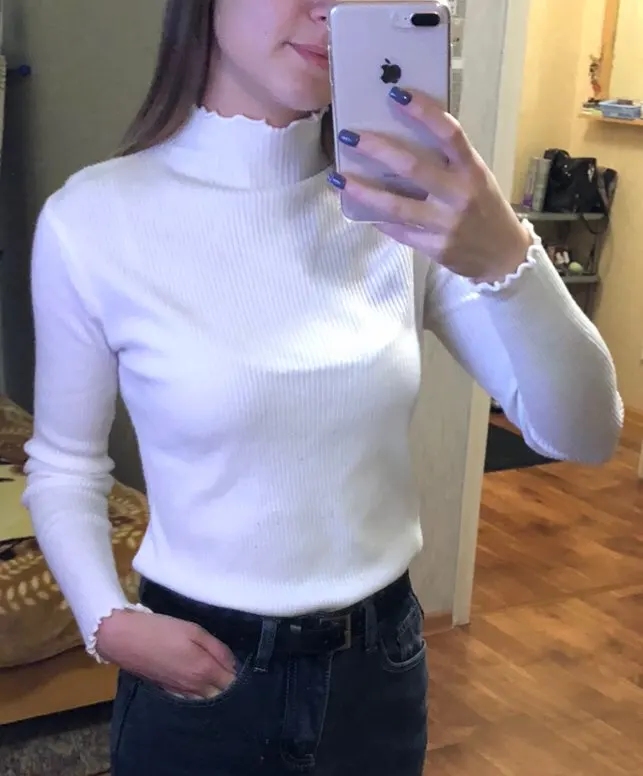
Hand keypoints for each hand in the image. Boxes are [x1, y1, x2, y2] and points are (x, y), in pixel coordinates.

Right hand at [96, 609, 236, 698]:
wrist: (126, 639)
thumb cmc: (163, 630)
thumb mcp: (194, 631)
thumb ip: (217, 649)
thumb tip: (233, 664)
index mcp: (204, 670)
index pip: (232, 683)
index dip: (241, 678)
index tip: (248, 671)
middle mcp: (195, 687)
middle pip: (221, 697)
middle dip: (231, 689)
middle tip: (237, 677)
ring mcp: (181, 693)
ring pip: (206, 702)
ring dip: (217, 695)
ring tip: (223, 683)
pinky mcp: (169, 692)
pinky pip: (192, 701)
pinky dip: (202, 697)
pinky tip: (204, 688)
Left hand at [329, 87, 531, 283]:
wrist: (503, 257)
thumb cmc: (485, 207)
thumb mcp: (476, 177)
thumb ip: (448, 161)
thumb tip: (403, 135)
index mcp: (472, 170)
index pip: (449, 134)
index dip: (424, 112)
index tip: (397, 94)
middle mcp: (460, 195)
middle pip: (413, 167)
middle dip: (377, 150)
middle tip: (348, 136)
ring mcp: (446, 224)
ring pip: (397, 205)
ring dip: (363, 191)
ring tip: (339, 178)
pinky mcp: (435, 248)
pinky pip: (399, 231)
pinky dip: (378, 219)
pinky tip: (359, 208)